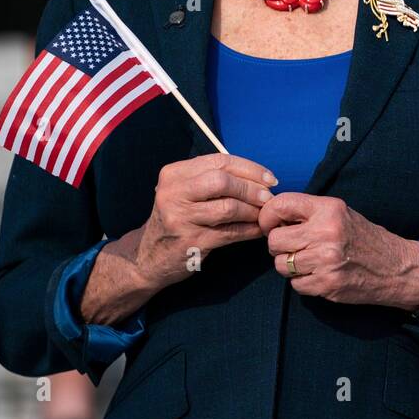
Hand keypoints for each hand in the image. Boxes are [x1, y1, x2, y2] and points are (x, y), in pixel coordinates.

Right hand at [134, 153, 274, 291]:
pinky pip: (230, 232)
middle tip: (269, 197)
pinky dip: (249, 230)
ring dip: (253, 211)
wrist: (148, 257)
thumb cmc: (177, 219)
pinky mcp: (191, 241)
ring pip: (228, 207)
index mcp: (174, 174)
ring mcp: (180, 218)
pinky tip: (258, 230)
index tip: (270, 179)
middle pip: (223, 181)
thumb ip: (212, 179)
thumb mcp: (184, 192)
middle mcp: (173, 193)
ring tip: (263, 214)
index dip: (250, 169)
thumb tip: (260, 178)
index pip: (219, 161)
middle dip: (252, 188)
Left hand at [261, 192, 418, 309]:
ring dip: (290, 266)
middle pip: (275, 240)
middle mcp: (327, 232)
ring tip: (309, 262)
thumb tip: (270, 218)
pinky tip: (319, 275)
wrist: (395, 267)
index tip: (271, 225)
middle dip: (278, 246)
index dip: (267, 217)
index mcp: (329, 209)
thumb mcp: (340, 214)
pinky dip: (303, 282)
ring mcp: (327, 260)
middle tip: (292, 247)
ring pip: (281, 264)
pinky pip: (295, 284)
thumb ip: (308, 213)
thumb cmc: (364, 238)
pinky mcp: (327, 284)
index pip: (281, 205)